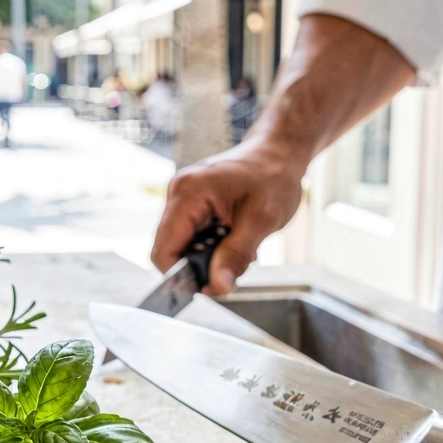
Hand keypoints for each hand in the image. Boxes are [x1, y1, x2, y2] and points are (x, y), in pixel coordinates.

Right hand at [151, 138, 304, 295]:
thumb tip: (218, 286)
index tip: (208, 289)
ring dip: (208, 256)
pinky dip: (211, 246)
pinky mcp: (192, 203)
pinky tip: (234, 237)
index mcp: (188, 193)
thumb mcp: (261, 220)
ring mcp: (183, 197)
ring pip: (182, 245)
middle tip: (234, 266)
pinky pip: (191, 235)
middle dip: (200, 266)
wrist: (279, 153)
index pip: (163, 250)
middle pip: (170, 249)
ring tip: (239, 247)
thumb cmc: (273, 177)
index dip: (180, 276)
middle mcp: (179, 193)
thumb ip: (236, 255)